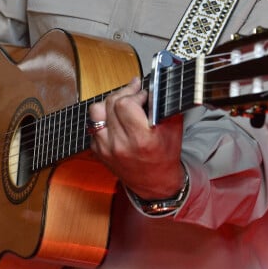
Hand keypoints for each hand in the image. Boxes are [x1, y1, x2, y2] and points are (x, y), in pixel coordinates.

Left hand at [88, 77, 184, 199]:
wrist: (155, 183)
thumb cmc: (165, 155)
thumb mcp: (173, 129)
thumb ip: (164, 105)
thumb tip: (154, 85)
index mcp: (140, 139)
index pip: (125, 104)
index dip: (135, 94)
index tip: (143, 94)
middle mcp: (119, 145)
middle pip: (111, 103)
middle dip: (124, 93)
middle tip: (134, 92)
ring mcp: (106, 149)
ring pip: (96, 111)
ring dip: (109, 103)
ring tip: (121, 102)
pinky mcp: (98, 151)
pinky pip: (94, 124)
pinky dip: (104, 118)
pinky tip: (116, 119)